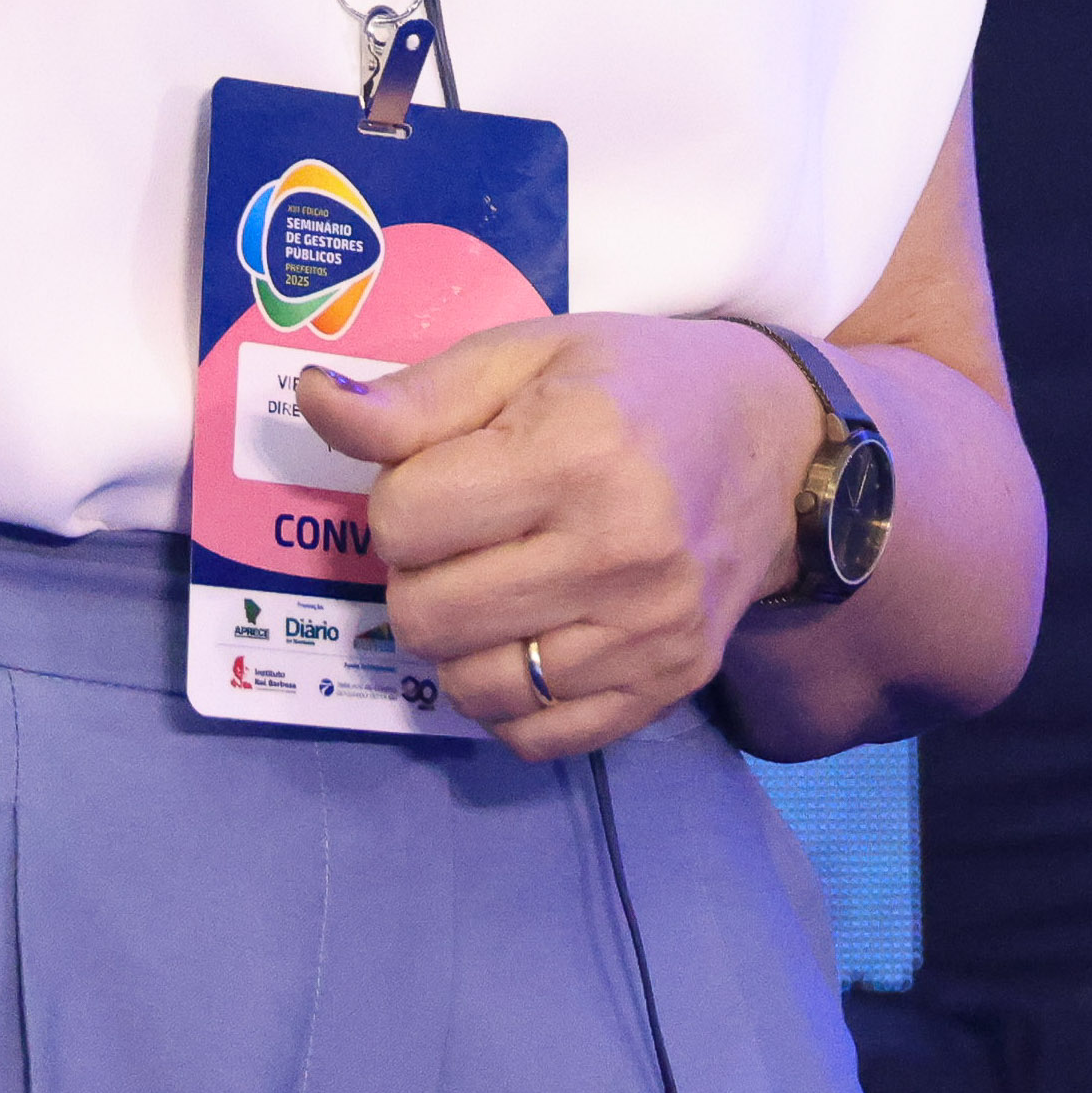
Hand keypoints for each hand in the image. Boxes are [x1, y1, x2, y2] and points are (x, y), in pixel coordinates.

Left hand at [291, 315, 825, 761]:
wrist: (777, 442)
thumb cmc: (634, 386)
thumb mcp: (526, 355)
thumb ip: (415, 395)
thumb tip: (314, 402)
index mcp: (577, 453)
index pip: (401, 520)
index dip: (401, 494)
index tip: (447, 472)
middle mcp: (619, 553)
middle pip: (423, 614)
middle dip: (420, 571)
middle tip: (467, 532)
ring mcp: (648, 632)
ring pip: (470, 687)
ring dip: (459, 639)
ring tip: (497, 583)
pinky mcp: (667, 686)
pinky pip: (534, 737)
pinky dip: (510, 698)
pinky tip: (531, 636)